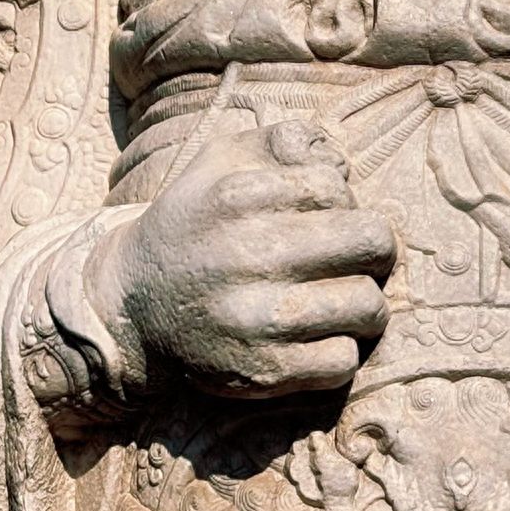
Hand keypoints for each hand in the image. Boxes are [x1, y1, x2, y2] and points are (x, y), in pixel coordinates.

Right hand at [86, 118, 395, 397]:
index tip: (327, 215)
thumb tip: (339, 158)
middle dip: (378, 247)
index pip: (337, 185)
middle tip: (362, 256)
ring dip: (367, 303)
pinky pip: (343, 361)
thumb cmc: (195, 222)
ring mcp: (255, 319)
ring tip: (345, 298)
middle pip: (372, 241)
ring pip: (369, 305)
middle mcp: (248, 255)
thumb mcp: (221, 159)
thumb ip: (282, 138)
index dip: (344, 199)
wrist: (131, 305)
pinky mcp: (261, 372)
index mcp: (239, 197)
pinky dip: (343, 349)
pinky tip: (321, 337)